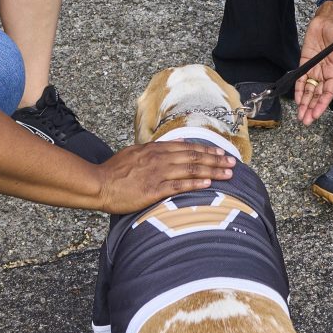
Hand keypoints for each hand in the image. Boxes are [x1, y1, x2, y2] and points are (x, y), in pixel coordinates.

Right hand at [94, 141, 236, 213]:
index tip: (222, 153)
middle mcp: (160, 158)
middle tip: (233, 164)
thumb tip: (178, 143)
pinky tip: (208, 184)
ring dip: (212, 171)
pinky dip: (195, 184)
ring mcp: (158, 174)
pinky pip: (179, 185)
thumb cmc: (115, 171)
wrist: (99, 184)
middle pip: (194, 157)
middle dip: (216, 160)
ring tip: (228, 174)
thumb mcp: (136, 152)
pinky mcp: (153, 189)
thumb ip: (157, 149)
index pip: (188, 148)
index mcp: (156, 149)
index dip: (207, 150)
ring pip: (191, 170)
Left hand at [294, 5, 332, 124]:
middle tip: (306, 120)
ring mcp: (314, 68)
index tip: (316, 114)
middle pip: (318, 94)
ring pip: (309, 90)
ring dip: (305, 102)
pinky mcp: (305, 61)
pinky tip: (297, 99)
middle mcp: (325, 72)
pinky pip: (301, 78)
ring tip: (300, 115)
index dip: (322, 104)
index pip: (328, 92)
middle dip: (311, 108)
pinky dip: (299, 89)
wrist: (328, 18)